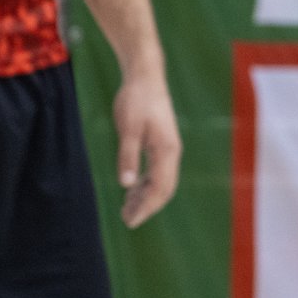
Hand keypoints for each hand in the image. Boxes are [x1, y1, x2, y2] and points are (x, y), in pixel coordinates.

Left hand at [112, 73, 180, 227]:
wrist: (145, 76)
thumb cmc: (136, 100)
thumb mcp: (128, 128)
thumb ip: (128, 156)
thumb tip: (126, 184)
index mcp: (166, 151)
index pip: (159, 188)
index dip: (146, 207)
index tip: (130, 220)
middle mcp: (171, 152)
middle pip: (164, 189)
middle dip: (147, 206)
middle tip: (127, 219)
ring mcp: (167, 148)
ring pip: (161, 181)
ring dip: (146, 196)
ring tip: (126, 208)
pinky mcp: (160, 143)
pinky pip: (157, 171)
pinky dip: (145, 184)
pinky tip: (131, 188)